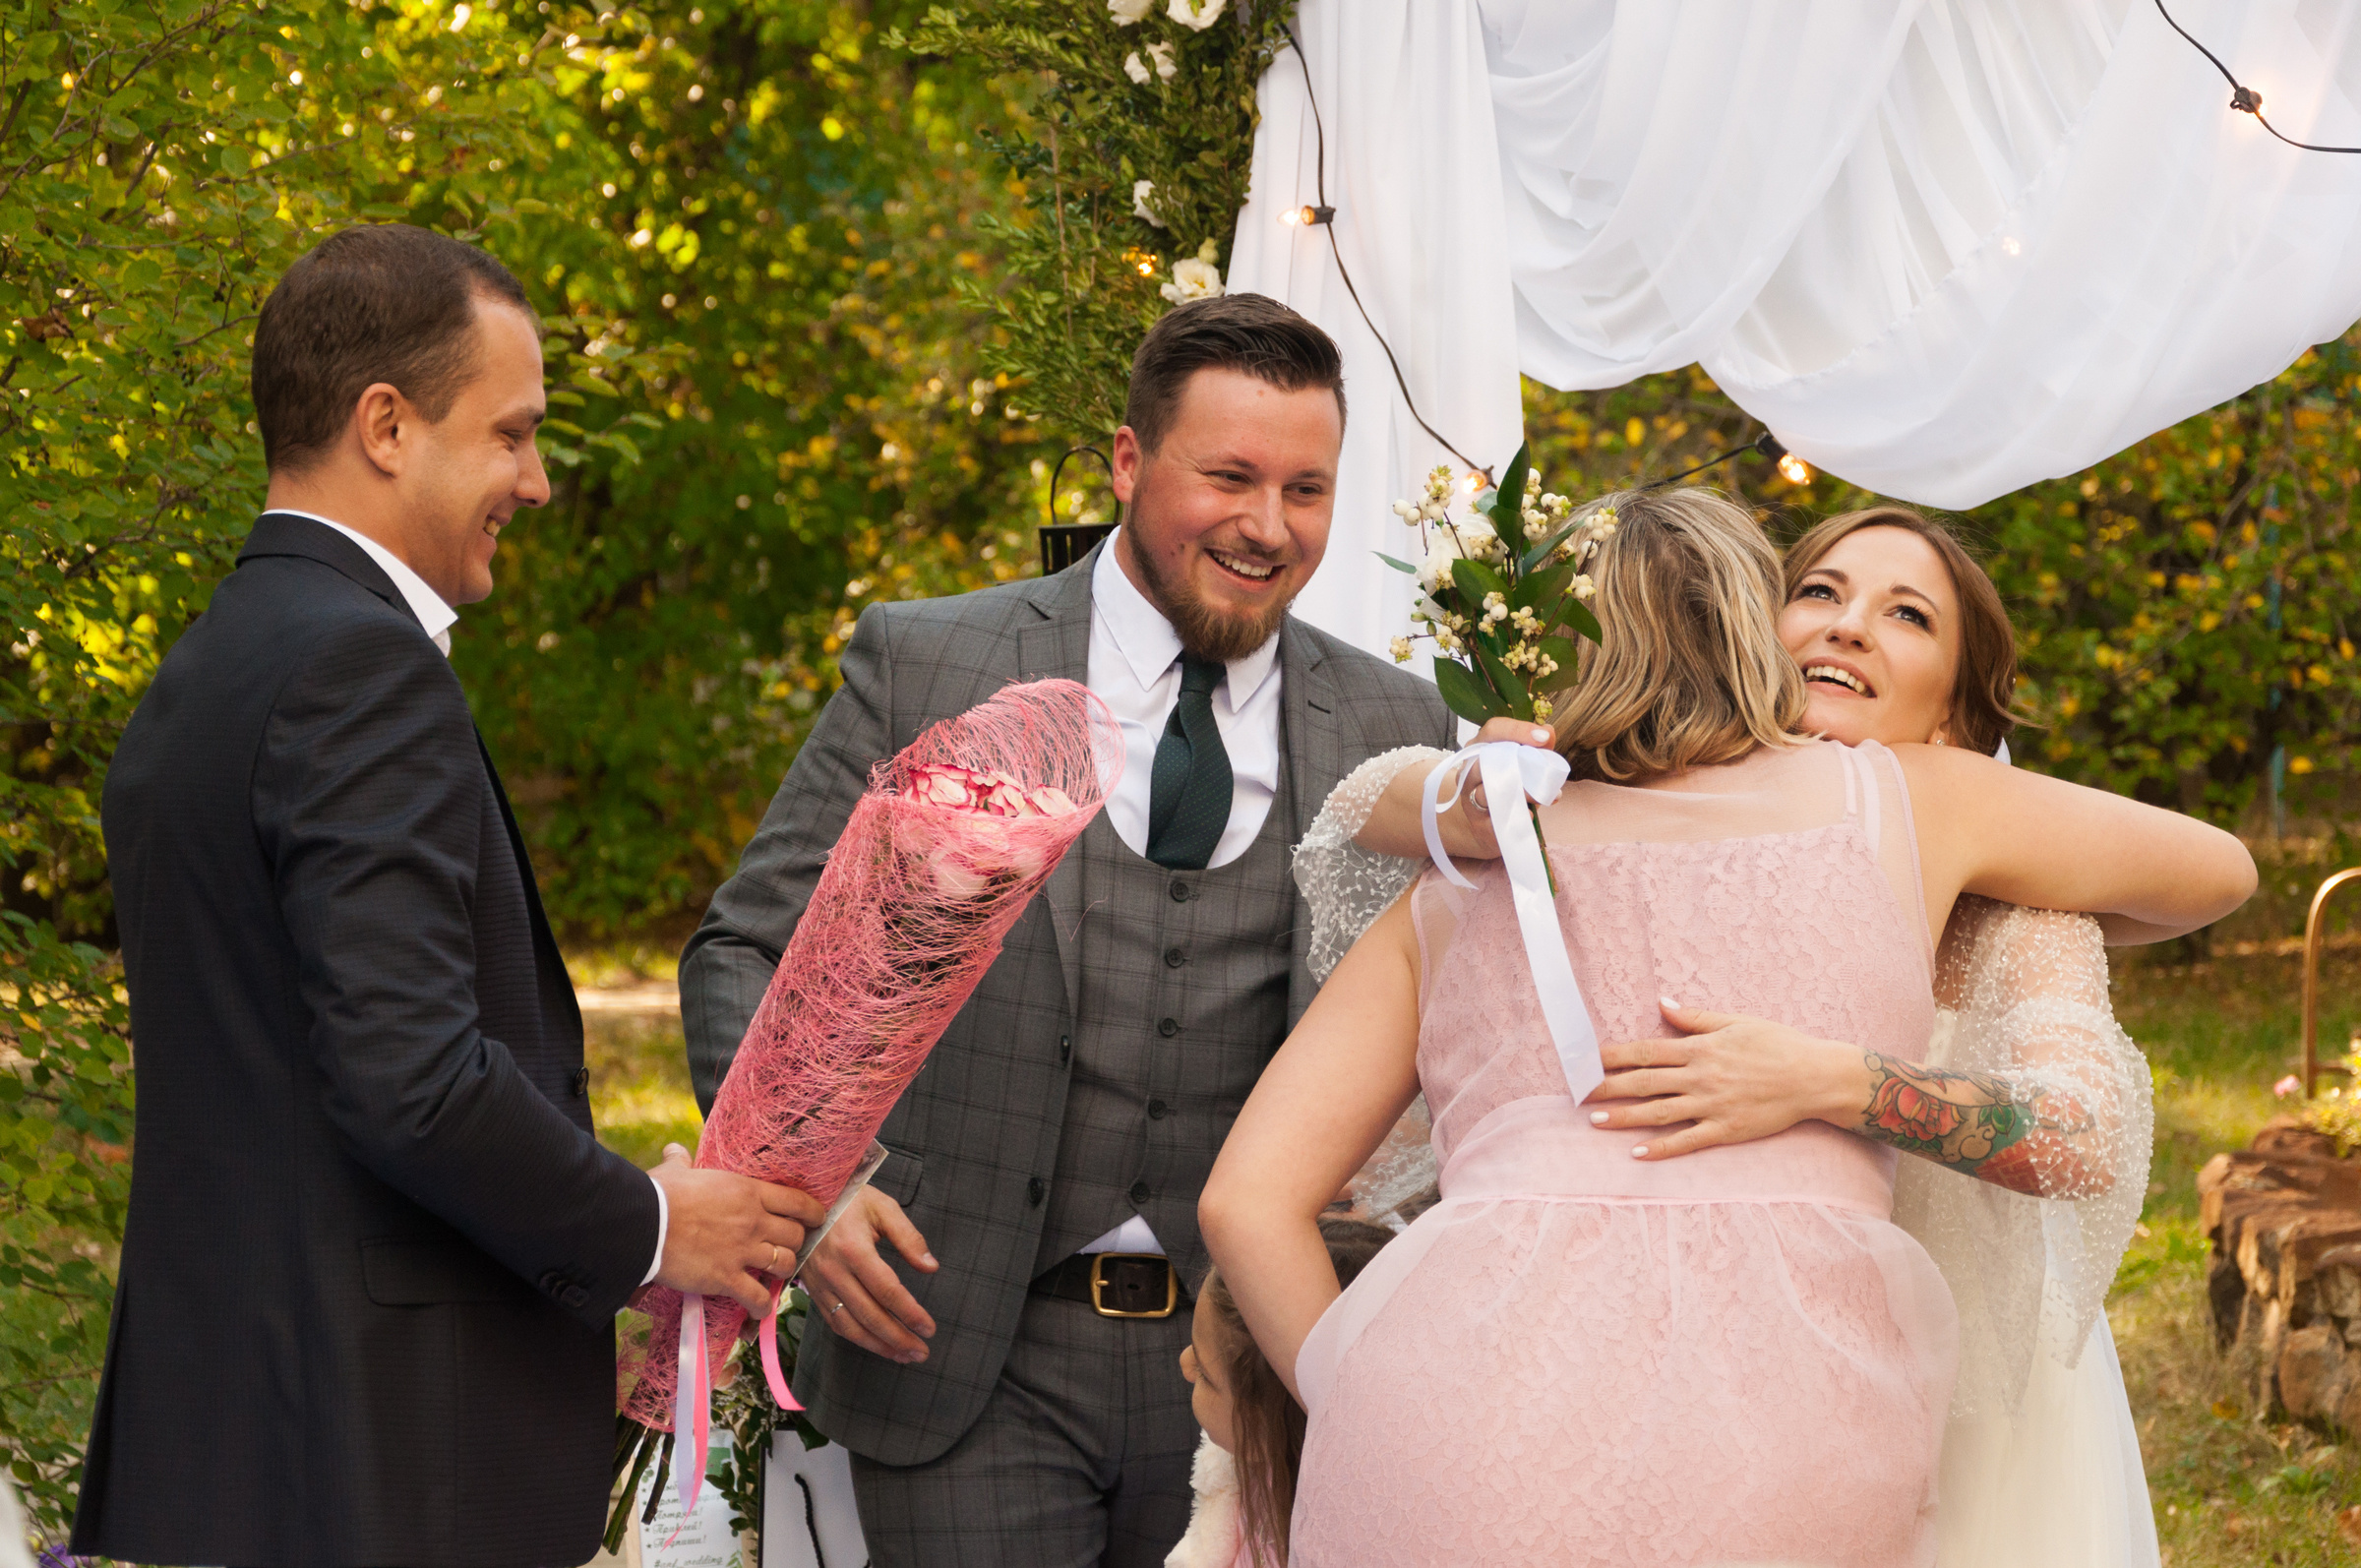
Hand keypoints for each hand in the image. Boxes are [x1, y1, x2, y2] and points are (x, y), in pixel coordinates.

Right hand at [649, 1143, 827, 1314]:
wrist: (643, 1224)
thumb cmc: (659, 1194)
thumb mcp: (676, 1172)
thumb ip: (683, 1162)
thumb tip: (675, 1150)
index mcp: (748, 1191)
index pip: (797, 1201)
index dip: (812, 1213)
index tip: (816, 1219)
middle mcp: (753, 1220)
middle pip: (796, 1236)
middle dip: (795, 1243)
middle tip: (786, 1248)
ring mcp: (743, 1250)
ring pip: (785, 1264)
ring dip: (783, 1272)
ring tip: (774, 1275)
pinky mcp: (727, 1278)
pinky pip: (758, 1297)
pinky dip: (762, 1306)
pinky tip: (759, 1309)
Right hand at [797, 1186, 939, 1364]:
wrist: (805, 1201)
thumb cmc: (849, 1200)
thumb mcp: (883, 1207)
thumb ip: (909, 1237)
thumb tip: (931, 1267)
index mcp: (854, 1249)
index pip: (887, 1291)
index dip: (910, 1313)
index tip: (929, 1328)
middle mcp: (834, 1271)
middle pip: (869, 1315)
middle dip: (898, 1338)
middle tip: (922, 1352)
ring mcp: (820, 1284)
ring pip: (850, 1326)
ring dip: (878, 1346)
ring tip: (904, 1356)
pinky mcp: (813, 1291)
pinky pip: (834, 1323)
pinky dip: (857, 1339)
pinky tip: (877, 1344)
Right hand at [1437, 718, 1558, 859]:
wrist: (1489, 822)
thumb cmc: (1508, 786)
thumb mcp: (1521, 764)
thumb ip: (1537, 748)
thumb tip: (1548, 731)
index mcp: (1479, 749)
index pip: (1492, 731)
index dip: (1517, 730)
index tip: (1544, 738)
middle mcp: (1469, 771)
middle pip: (1485, 760)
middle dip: (1519, 765)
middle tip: (1544, 772)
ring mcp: (1471, 798)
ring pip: (1487, 791)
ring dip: (1520, 793)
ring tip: (1542, 796)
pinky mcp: (1479, 824)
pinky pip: (1494, 820)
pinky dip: (1514, 817)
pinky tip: (1530, 815)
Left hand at [1585, 1001, 1866, 1159]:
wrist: (1815, 1077)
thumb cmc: (1778, 1044)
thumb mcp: (1736, 1021)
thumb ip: (1696, 1017)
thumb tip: (1663, 1003)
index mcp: (1700, 1048)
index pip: (1646, 1051)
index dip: (1613, 1056)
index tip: (1586, 1059)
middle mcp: (1700, 1077)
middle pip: (1644, 1082)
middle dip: (1608, 1087)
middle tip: (1577, 1093)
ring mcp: (1712, 1105)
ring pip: (1659, 1112)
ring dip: (1625, 1117)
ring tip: (1595, 1121)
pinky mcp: (1726, 1129)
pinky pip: (1687, 1141)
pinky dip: (1661, 1148)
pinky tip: (1636, 1152)